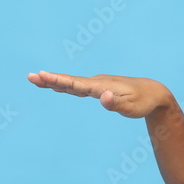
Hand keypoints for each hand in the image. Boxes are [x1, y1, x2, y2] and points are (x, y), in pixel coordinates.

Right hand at [27, 71, 173, 118]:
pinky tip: (56, 87)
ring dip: (54, 82)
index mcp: (101, 87)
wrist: (153, 93)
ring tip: (36, 79)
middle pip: (70, 81)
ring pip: (72, 83)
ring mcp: (97, 84)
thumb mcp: (131, 108)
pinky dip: (65, 86)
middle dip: (50, 79)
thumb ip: (115, 104)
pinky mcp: (99, 88)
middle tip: (30, 76)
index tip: (43, 76)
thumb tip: (102, 98)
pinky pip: (78, 86)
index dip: (58, 81)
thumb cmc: (142, 102)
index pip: (76, 84)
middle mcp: (97, 83)